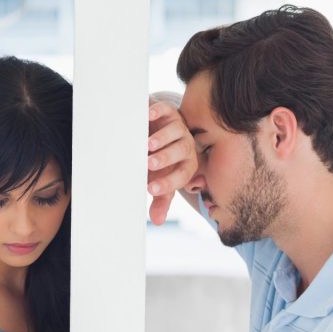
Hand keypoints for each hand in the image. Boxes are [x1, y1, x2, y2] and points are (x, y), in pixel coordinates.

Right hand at [147, 101, 197, 224]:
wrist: (154, 133)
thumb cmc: (157, 160)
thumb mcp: (159, 179)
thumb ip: (161, 198)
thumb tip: (158, 221)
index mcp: (186, 165)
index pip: (181, 175)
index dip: (167, 183)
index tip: (150, 189)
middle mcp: (185, 146)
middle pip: (182, 151)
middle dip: (166, 158)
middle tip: (149, 164)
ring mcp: (178, 127)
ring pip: (176, 131)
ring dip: (162, 138)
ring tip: (147, 145)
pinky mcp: (168, 112)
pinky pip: (166, 110)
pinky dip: (157, 112)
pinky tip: (146, 117)